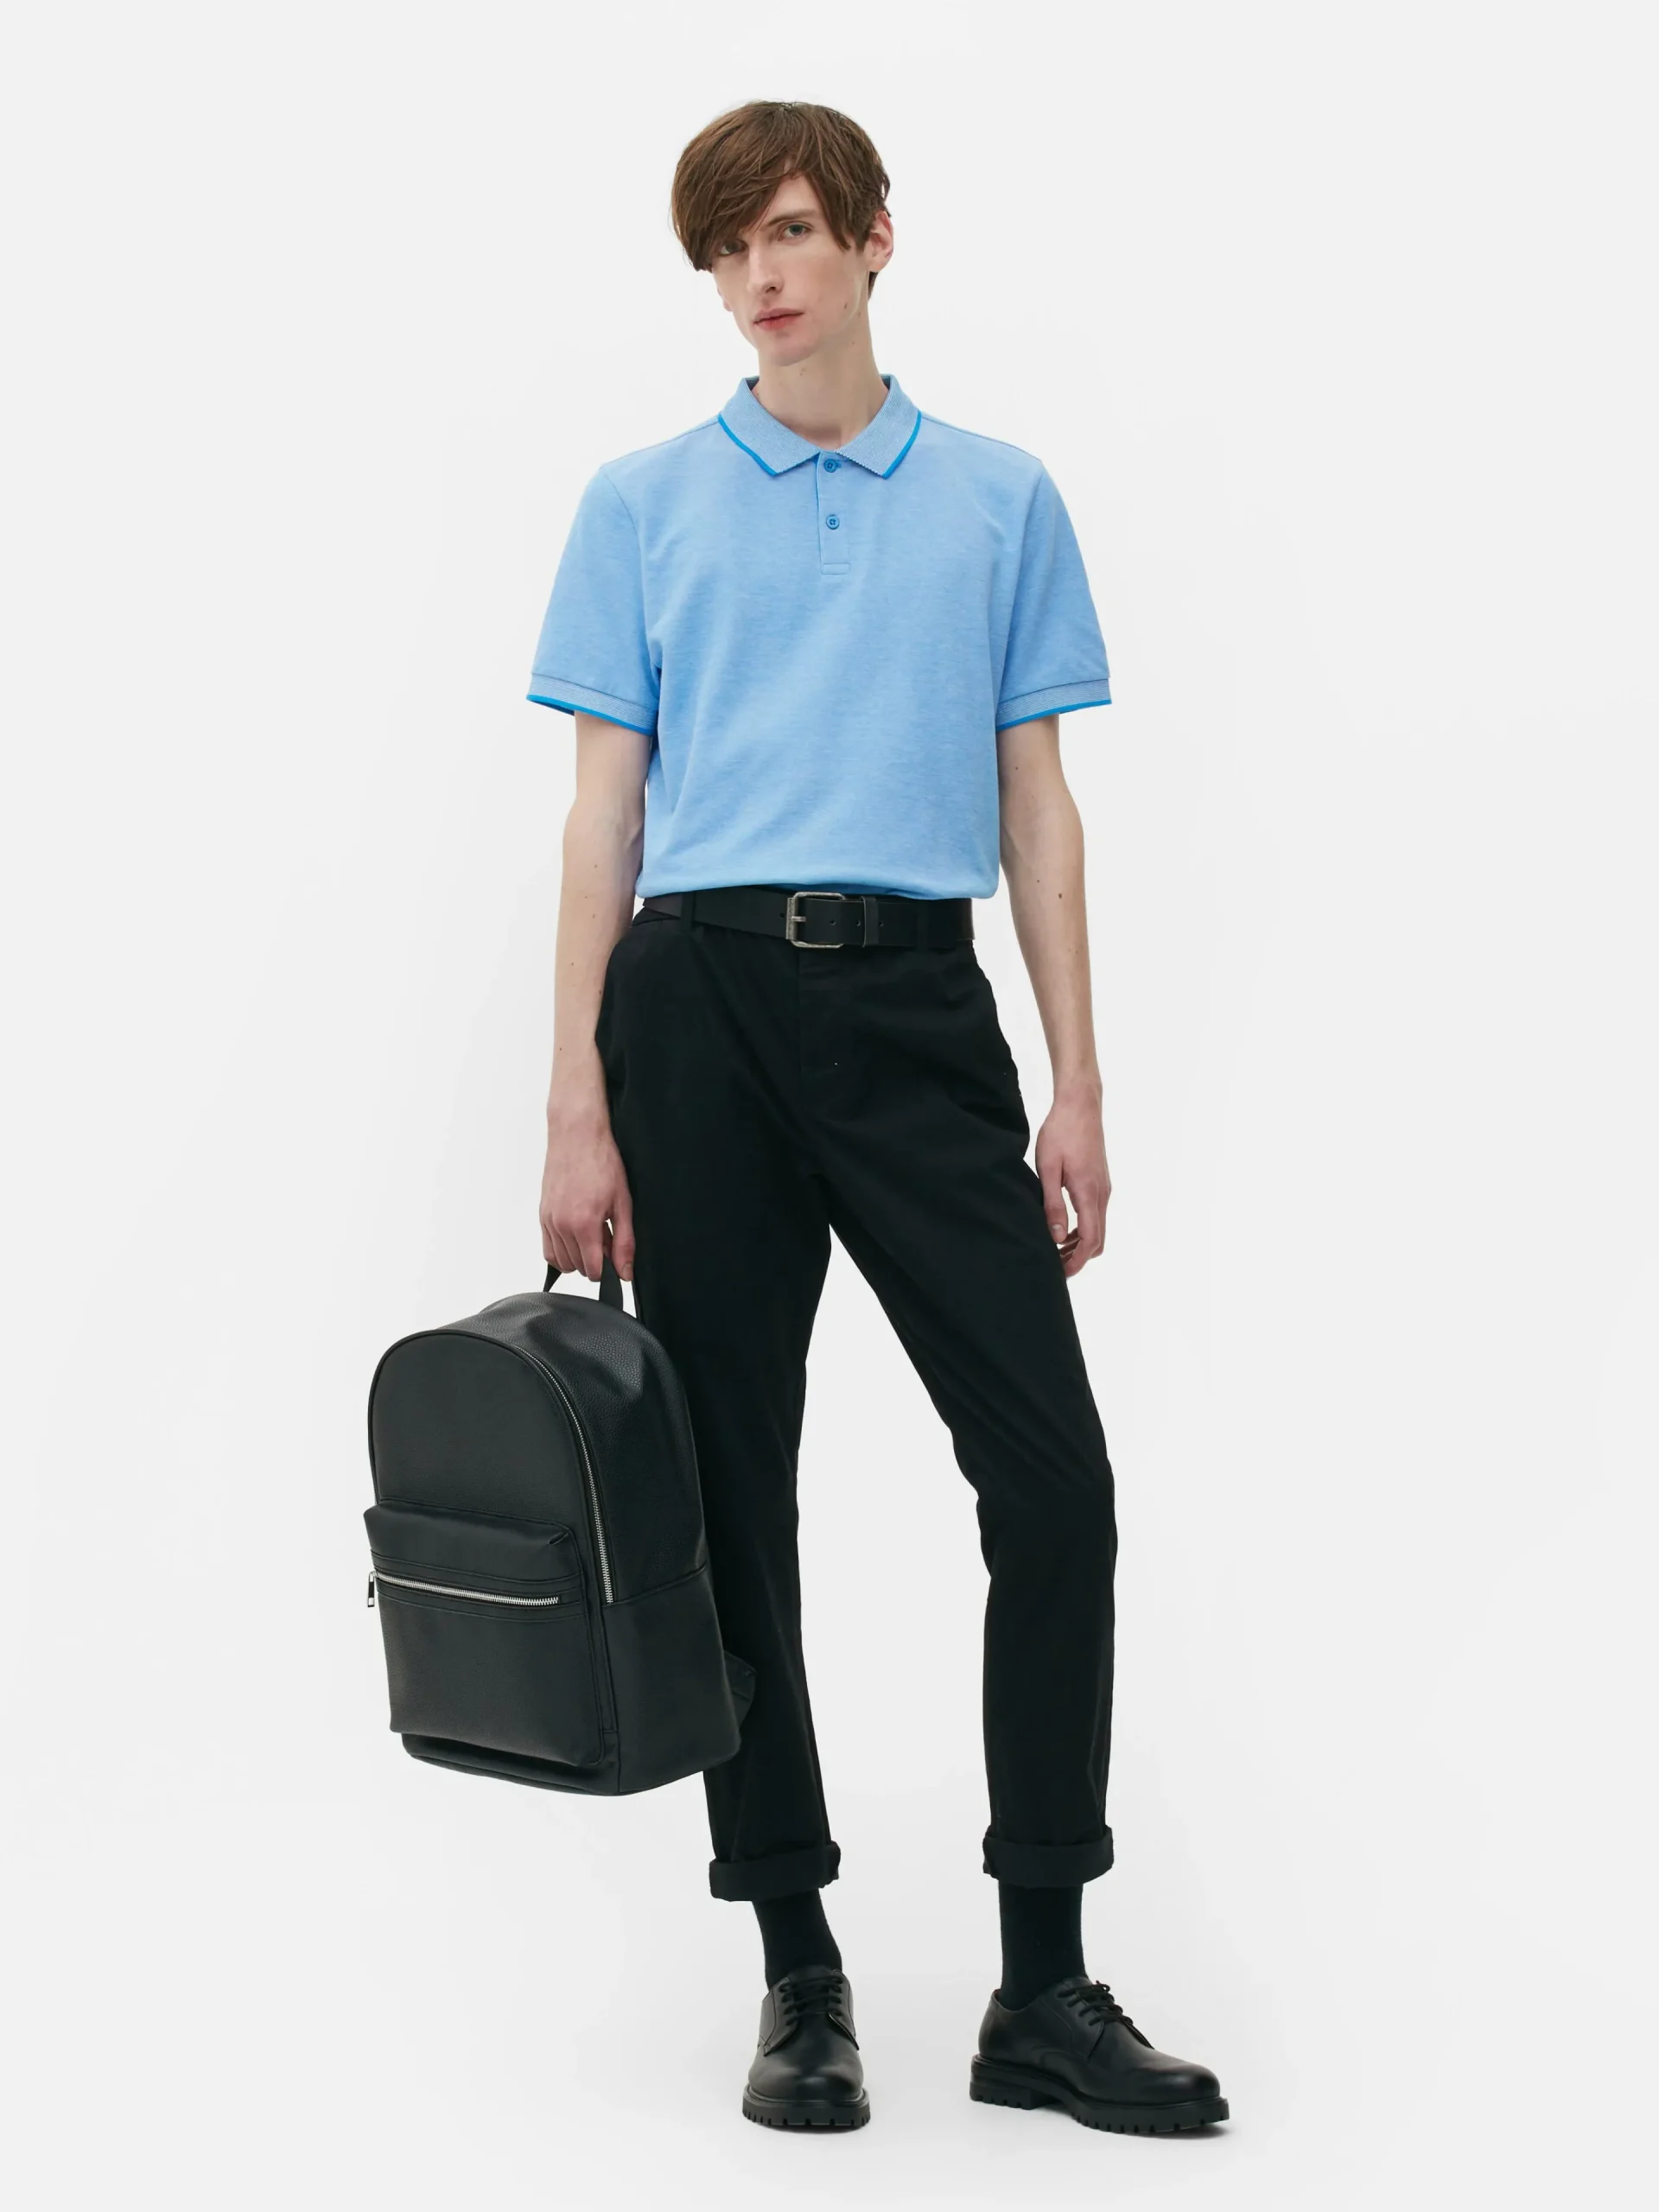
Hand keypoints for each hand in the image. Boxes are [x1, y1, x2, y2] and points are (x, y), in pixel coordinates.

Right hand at [541, 1100, 634, 1281]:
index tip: (615, 1256)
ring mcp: (548, 1220)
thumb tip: (625, 1272)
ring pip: (561, 1261)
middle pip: (577, 1267)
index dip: (608, 1269)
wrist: (577, 1135)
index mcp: (583, 1224)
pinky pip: (548, 1249)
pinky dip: (562, 1250)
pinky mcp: (542, 1214)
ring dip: (578, 1256)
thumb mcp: (623, 1203)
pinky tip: (577, 1234)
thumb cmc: (602, 1162)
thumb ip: (624, 1242)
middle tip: (607, 1237)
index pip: (592, 1270)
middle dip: (594, 1260)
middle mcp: (561, 1225)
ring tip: (593, 1233)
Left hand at [1035, 1088, 1109, 1277]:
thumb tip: (1054, 1237)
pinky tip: (1062, 1227)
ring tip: (1055, 1250)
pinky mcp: (1101, 1181)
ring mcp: (1104, 1188)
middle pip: (1097, 1241)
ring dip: (1080, 1244)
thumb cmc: (1061, 1132)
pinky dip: (1083, 1229)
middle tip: (1055, 1267)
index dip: (1076, 1262)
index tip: (1060, 1275)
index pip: (1089, 1240)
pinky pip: (1096, 1215)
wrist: (1081, 1104)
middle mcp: (1102, 1194)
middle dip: (1078, 1258)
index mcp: (1088, 1193)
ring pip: (1098, 1228)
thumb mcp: (1048, 1168)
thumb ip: (1052, 1204)